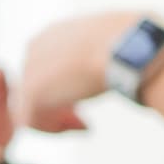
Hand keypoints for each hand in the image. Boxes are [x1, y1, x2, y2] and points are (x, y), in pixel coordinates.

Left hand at [14, 12, 141, 132]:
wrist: (127, 44)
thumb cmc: (134, 41)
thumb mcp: (113, 42)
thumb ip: (101, 54)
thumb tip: (115, 66)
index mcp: (54, 33)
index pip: (46, 66)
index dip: (64, 86)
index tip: (86, 96)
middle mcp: (36, 47)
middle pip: (36, 86)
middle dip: (58, 104)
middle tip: (83, 119)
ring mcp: (30, 70)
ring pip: (30, 105)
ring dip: (56, 120)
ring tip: (84, 125)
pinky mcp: (32, 93)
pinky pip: (30, 122)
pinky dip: (54, 130)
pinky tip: (84, 127)